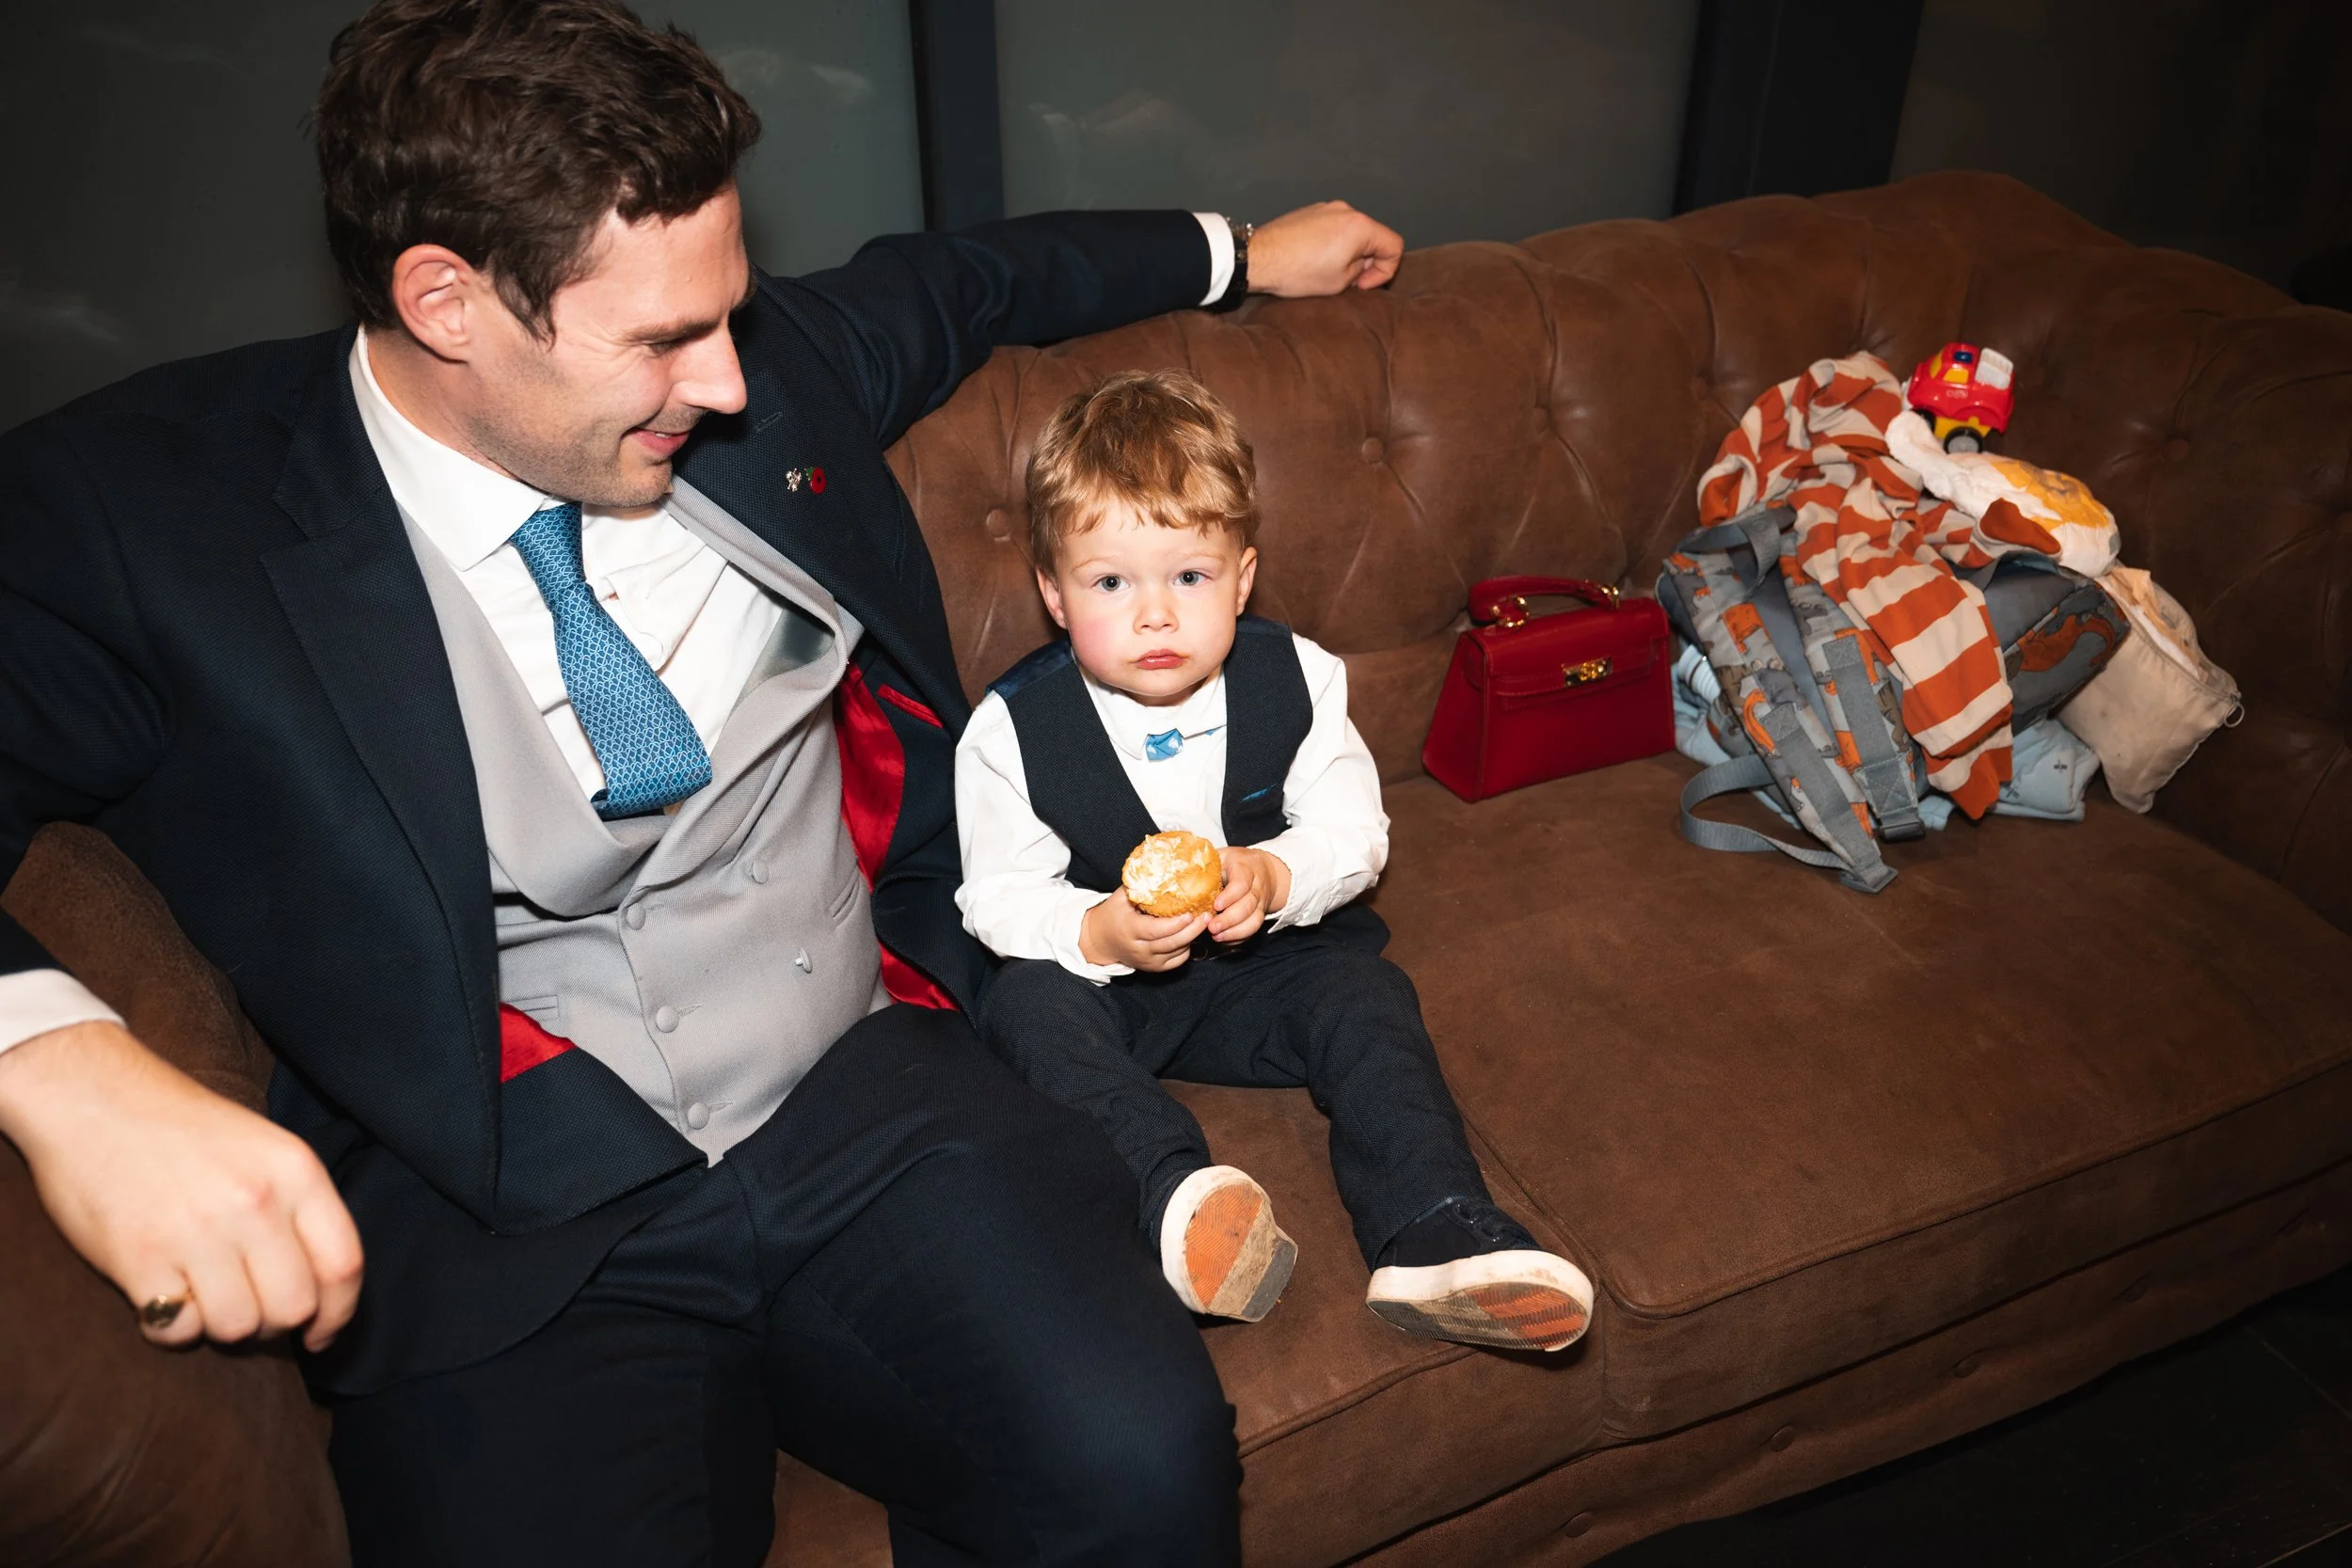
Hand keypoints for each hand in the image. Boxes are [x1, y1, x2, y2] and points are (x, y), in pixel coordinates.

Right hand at [0, 1019, 363, 1352]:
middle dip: (274, 1324)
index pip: (343, 1265)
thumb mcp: (264, 1149)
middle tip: (248, 1307)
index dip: (339, 1313)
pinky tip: (162, 1293)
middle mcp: (254, 1202)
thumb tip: (320, 1291)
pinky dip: (172, 1326)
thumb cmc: (183, 1129)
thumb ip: (297, 1210)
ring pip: (238, 1326)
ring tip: (200, 1292)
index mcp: (294, 1171)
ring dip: (221, 1324)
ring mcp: (197, 1232)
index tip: (321, 1335)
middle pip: (294, 1307)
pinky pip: (177, 1330)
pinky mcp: (140, 1259)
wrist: (91, 1098)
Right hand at [1079, 894, 1209, 972]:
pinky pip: (1177, 960)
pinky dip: (1187, 948)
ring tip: (1204, 921)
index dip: (1175, 924)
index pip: (1156, 930)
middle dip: (1193, 930)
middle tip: (1207, 916)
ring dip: (1193, 937)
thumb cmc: (1113, 914)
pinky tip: (1190, 934)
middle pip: (1172, 943)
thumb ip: (1141, 886)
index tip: (1191, 913)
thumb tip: (1163, 867)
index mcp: (1130, 929)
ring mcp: (1148, 961)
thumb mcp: (1120, 897)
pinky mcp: (1154, 968)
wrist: (1100, 941)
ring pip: (1177, 952)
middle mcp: (1139, 949)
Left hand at [1209, 846, 1290, 942]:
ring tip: (1217, 936)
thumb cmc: (1237, 862)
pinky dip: (1239, 937)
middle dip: (1230, 919)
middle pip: (1248, 905)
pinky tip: (1224, 940)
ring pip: (1254, 921)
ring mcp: (1260, 903)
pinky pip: (1253, 930)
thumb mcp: (1222, 856)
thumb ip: (1206, 862)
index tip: (1215, 905)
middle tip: (1212, 927)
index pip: (1241, 884)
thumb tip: (1181, 870)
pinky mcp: (1259, 915)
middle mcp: (1256, 887)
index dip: (1230, 896)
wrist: (1264, 870)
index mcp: (1246, 869)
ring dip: (1235, 932)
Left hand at [1247, 201, 1403, 296]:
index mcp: (1360, 225)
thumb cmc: (1297, 272)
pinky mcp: (1311, 212)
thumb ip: (1361, 270)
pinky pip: (1334, 228)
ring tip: (1328, 272)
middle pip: (1374, 237)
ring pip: (1354, 233)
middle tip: (1348, 282)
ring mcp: (1327, 208)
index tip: (1364, 285)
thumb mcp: (1340, 282)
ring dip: (1349, 253)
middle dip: (1366, 262)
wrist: (1259, 258)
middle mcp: (1346, 210)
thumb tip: (1361, 264)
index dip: (1386, 271)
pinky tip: (1314, 260)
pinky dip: (1333, 244)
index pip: (1394, 245)